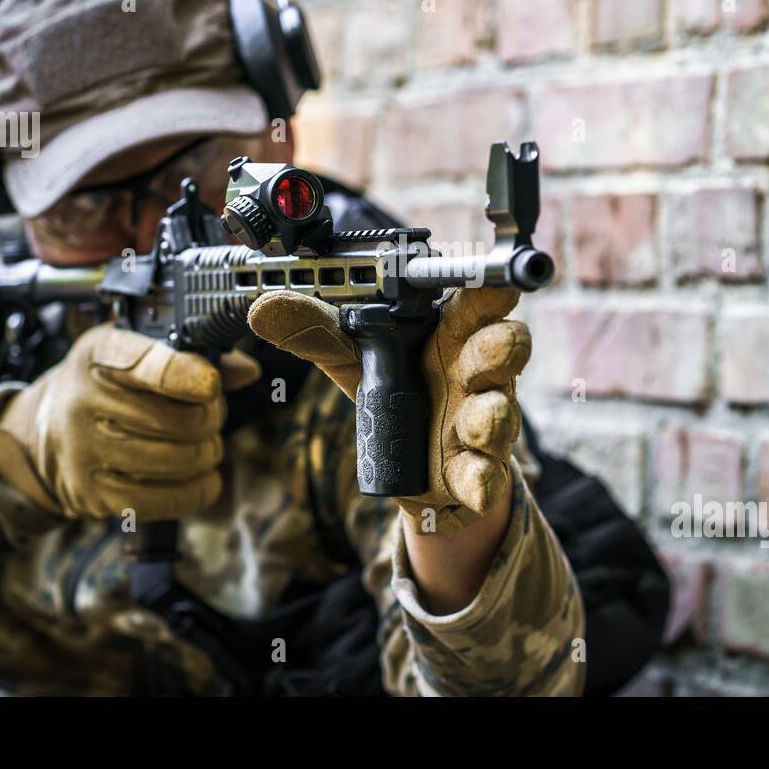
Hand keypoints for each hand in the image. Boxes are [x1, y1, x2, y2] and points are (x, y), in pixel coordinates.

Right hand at [0, 323, 260, 519]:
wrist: (41, 432)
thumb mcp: (136, 349)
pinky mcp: (95, 496)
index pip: (146, 364)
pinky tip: (204, 475)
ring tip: (204, 442)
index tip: (211, 384)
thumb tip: (247, 371)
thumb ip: (194, 354)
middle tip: (211, 414)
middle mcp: (84, 402)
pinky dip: (200, 488)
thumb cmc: (106, 383)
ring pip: (180, 459)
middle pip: (178, 420)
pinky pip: (169, 499)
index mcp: (98, 354)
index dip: (187, 375)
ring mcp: (86, 453)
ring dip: (208, 452)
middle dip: (211, 417)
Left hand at [247, 287, 530, 535]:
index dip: (490, 292)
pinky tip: (474, 483)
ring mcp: (482, 421)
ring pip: (501, 410)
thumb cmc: (397, 396)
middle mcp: (475, 373)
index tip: (497, 284)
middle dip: (498, 348)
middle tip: (479, 354)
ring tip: (472, 423)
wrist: (414, 472)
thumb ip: (317, 332)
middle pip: (504, 348)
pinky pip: (490, 474)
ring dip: (491, 415)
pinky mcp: (478, 469)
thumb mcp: (354, 362)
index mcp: (449, 335)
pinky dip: (484, 479)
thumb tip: (264, 308)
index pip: (477, 303)